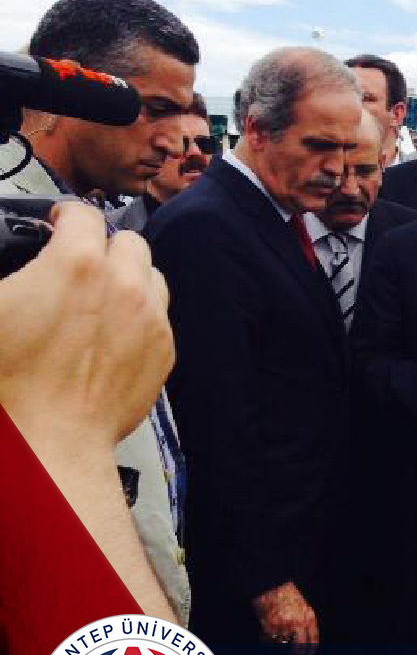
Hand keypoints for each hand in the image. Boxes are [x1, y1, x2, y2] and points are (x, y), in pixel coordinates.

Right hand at [0, 202, 171, 456]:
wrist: (47, 440)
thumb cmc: (9, 383)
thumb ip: (10, 276)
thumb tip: (21, 277)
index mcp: (77, 264)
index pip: (83, 214)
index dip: (65, 215)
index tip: (57, 222)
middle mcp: (124, 285)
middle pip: (128, 241)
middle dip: (104, 244)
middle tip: (79, 261)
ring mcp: (150, 319)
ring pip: (151, 276)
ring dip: (129, 277)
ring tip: (101, 295)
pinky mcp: (163, 352)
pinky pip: (160, 317)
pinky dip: (140, 315)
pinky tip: (113, 332)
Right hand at [254, 582, 318, 654]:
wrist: (273, 585)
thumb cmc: (288, 596)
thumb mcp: (303, 608)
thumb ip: (305, 624)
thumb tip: (303, 644)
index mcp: (309, 618)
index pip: (313, 642)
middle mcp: (298, 622)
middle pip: (299, 648)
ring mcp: (284, 625)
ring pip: (283, 647)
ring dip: (279, 650)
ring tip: (276, 648)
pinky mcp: (270, 625)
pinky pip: (269, 641)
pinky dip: (266, 643)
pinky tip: (265, 639)